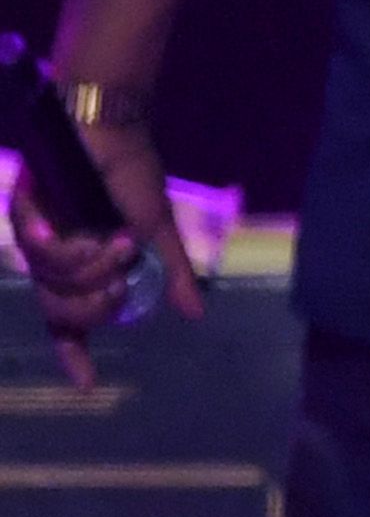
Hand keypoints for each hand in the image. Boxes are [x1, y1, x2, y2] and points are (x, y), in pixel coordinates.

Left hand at [14, 105, 198, 387]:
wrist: (114, 132)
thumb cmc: (133, 178)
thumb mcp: (158, 234)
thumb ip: (172, 273)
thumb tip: (197, 312)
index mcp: (82, 269)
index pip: (72, 321)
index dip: (76, 352)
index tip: (88, 383)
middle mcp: (54, 261)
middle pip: (61, 312)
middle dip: (92, 306)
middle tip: (120, 284)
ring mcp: (36, 239)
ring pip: (53, 283)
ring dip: (90, 268)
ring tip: (118, 239)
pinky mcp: (24, 214)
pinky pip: (41, 253)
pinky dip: (67, 248)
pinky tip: (85, 232)